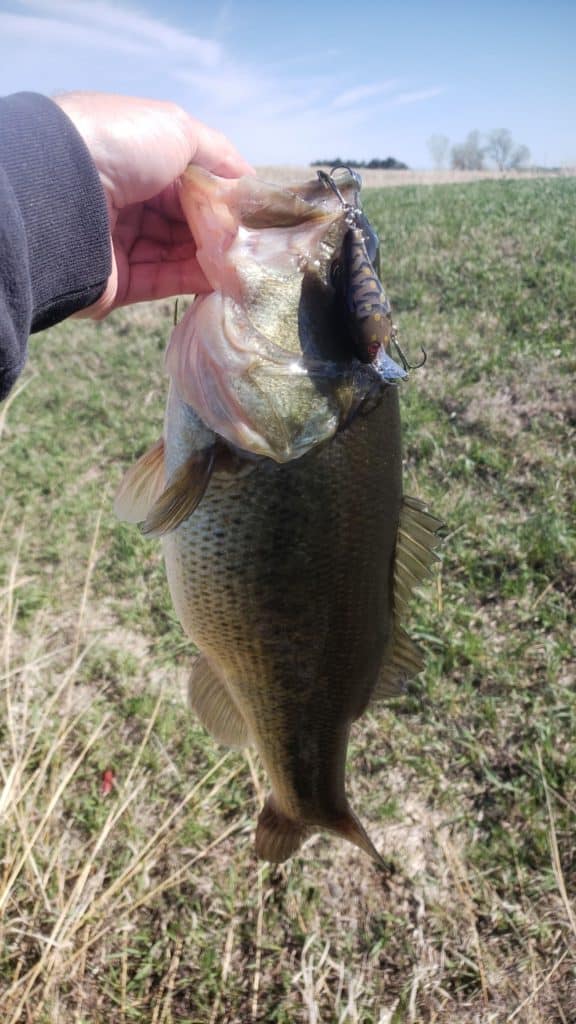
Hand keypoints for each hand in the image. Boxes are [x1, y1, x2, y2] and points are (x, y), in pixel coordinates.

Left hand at [54, 92, 252, 316]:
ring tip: (248, 259)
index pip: (186, 177)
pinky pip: (165, 280)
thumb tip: (246, 180)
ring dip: (214, 254)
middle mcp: (123, 196)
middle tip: (255, 237)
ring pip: (178, 251)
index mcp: (131, 154)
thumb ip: (217, 153)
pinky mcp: (118, 280)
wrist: (60, 193)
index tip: (252, 205)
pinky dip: (196, 278)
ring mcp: (120, 240)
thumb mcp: (177, 128)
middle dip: (221, 225)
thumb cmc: (119, 146)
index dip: (221, 190)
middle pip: (184, 216)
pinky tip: (227, 277)